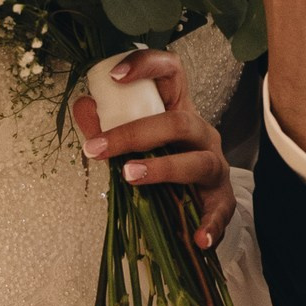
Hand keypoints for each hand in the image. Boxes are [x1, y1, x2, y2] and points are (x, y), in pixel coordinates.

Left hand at [71, 50, 235, 251]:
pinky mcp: (222, 202)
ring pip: (198, 162)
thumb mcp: (133, 144)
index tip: (114, 76)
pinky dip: (210, 226)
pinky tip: (197, 239)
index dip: (146, 65)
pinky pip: (220, 212)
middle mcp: (201, 134)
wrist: (195, 205)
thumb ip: (105, 125)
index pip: (171, 72)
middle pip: (178, 122)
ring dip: (163, 169)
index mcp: (179, 111)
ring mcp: (215, 167)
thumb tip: (83, 105)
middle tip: (98, 149)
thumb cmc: (161, 165)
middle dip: (135, 134)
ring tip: (130, 177)